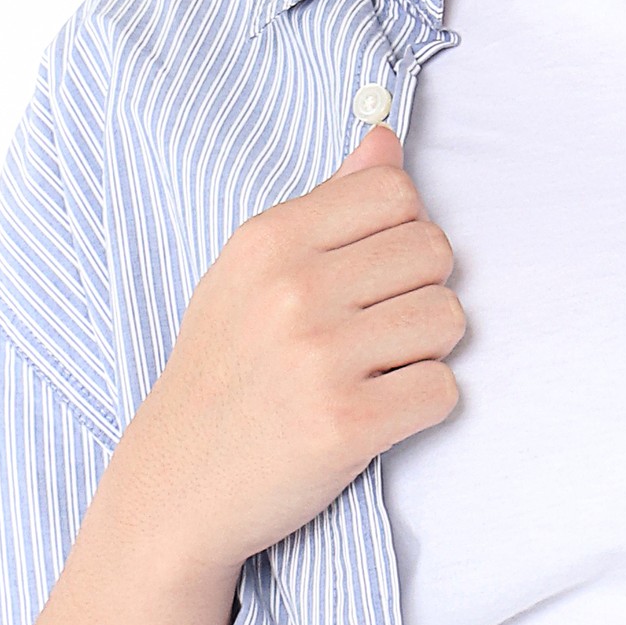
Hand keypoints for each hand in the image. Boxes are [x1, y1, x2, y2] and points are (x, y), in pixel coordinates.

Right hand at [102, 125, 465, 585]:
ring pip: (449, 318)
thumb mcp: (250, 275)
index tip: (371, 276)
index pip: (397, 191)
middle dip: (420, 291)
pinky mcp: (348, 422)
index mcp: (269, 240)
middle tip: (375, 332)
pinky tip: (376, 414)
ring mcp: (320, 356)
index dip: (401, 233)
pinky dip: (421, 406)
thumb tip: (386, 138)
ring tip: (373, 372)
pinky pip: (444, 390)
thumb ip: (326, 206)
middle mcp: (293, 289)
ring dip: (425, 351)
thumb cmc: (223, 373)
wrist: (176, 485)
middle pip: (435, 250)